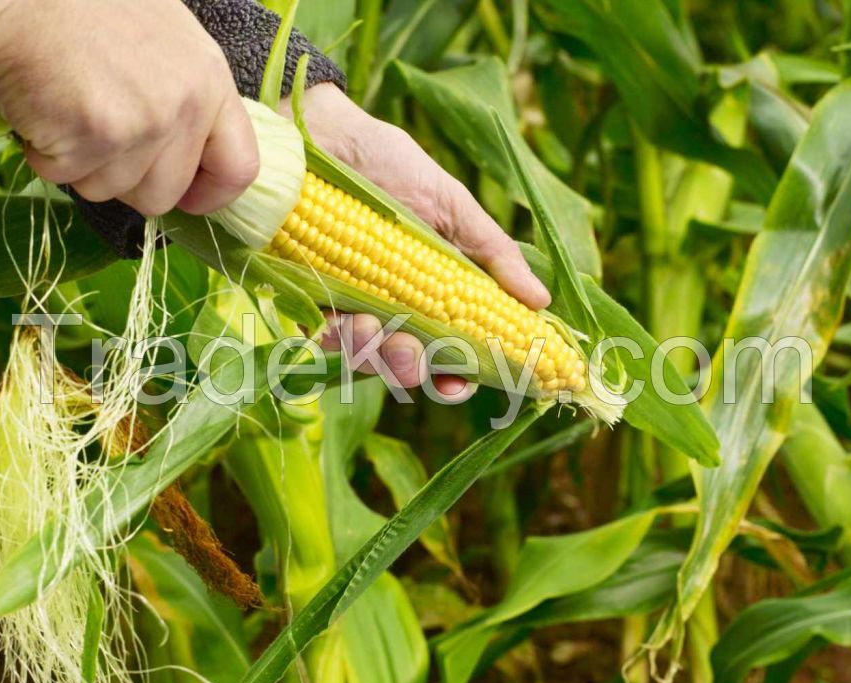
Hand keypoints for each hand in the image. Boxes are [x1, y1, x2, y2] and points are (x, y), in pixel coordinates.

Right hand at [0, 0, 258, 215]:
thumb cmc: (84, 7)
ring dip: (80, 164)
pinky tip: (41, 106)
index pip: (239, 167)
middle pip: (164, 194)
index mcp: (210, 82)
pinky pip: (64, 176)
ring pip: (110, 191)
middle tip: (98, 137)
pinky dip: (43, 153)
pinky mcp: (90, 136)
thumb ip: (188, 99)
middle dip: (126, 182)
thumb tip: (190, 162)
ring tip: (67, 108)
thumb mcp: (166, 41)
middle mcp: (184, 107)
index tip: (187, 198)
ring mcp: (140, 124)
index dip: (211, 195)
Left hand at [284, 84, 551, 399]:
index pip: (454, 347)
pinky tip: (340, 318)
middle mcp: (395, 306)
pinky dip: (335, 337)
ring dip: (373, 354)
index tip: (464, 383)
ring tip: (370, 326)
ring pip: (367, 358)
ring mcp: (350, 305)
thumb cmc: (388, 162)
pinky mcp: (309, 298)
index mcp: (435, 289)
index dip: (461, 374)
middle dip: (413, 370)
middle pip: (410, 364)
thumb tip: (541, 300)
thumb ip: (492, 253)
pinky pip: (323, 338)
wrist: (318, 132)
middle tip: (413, 354)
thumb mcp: (451, 204)